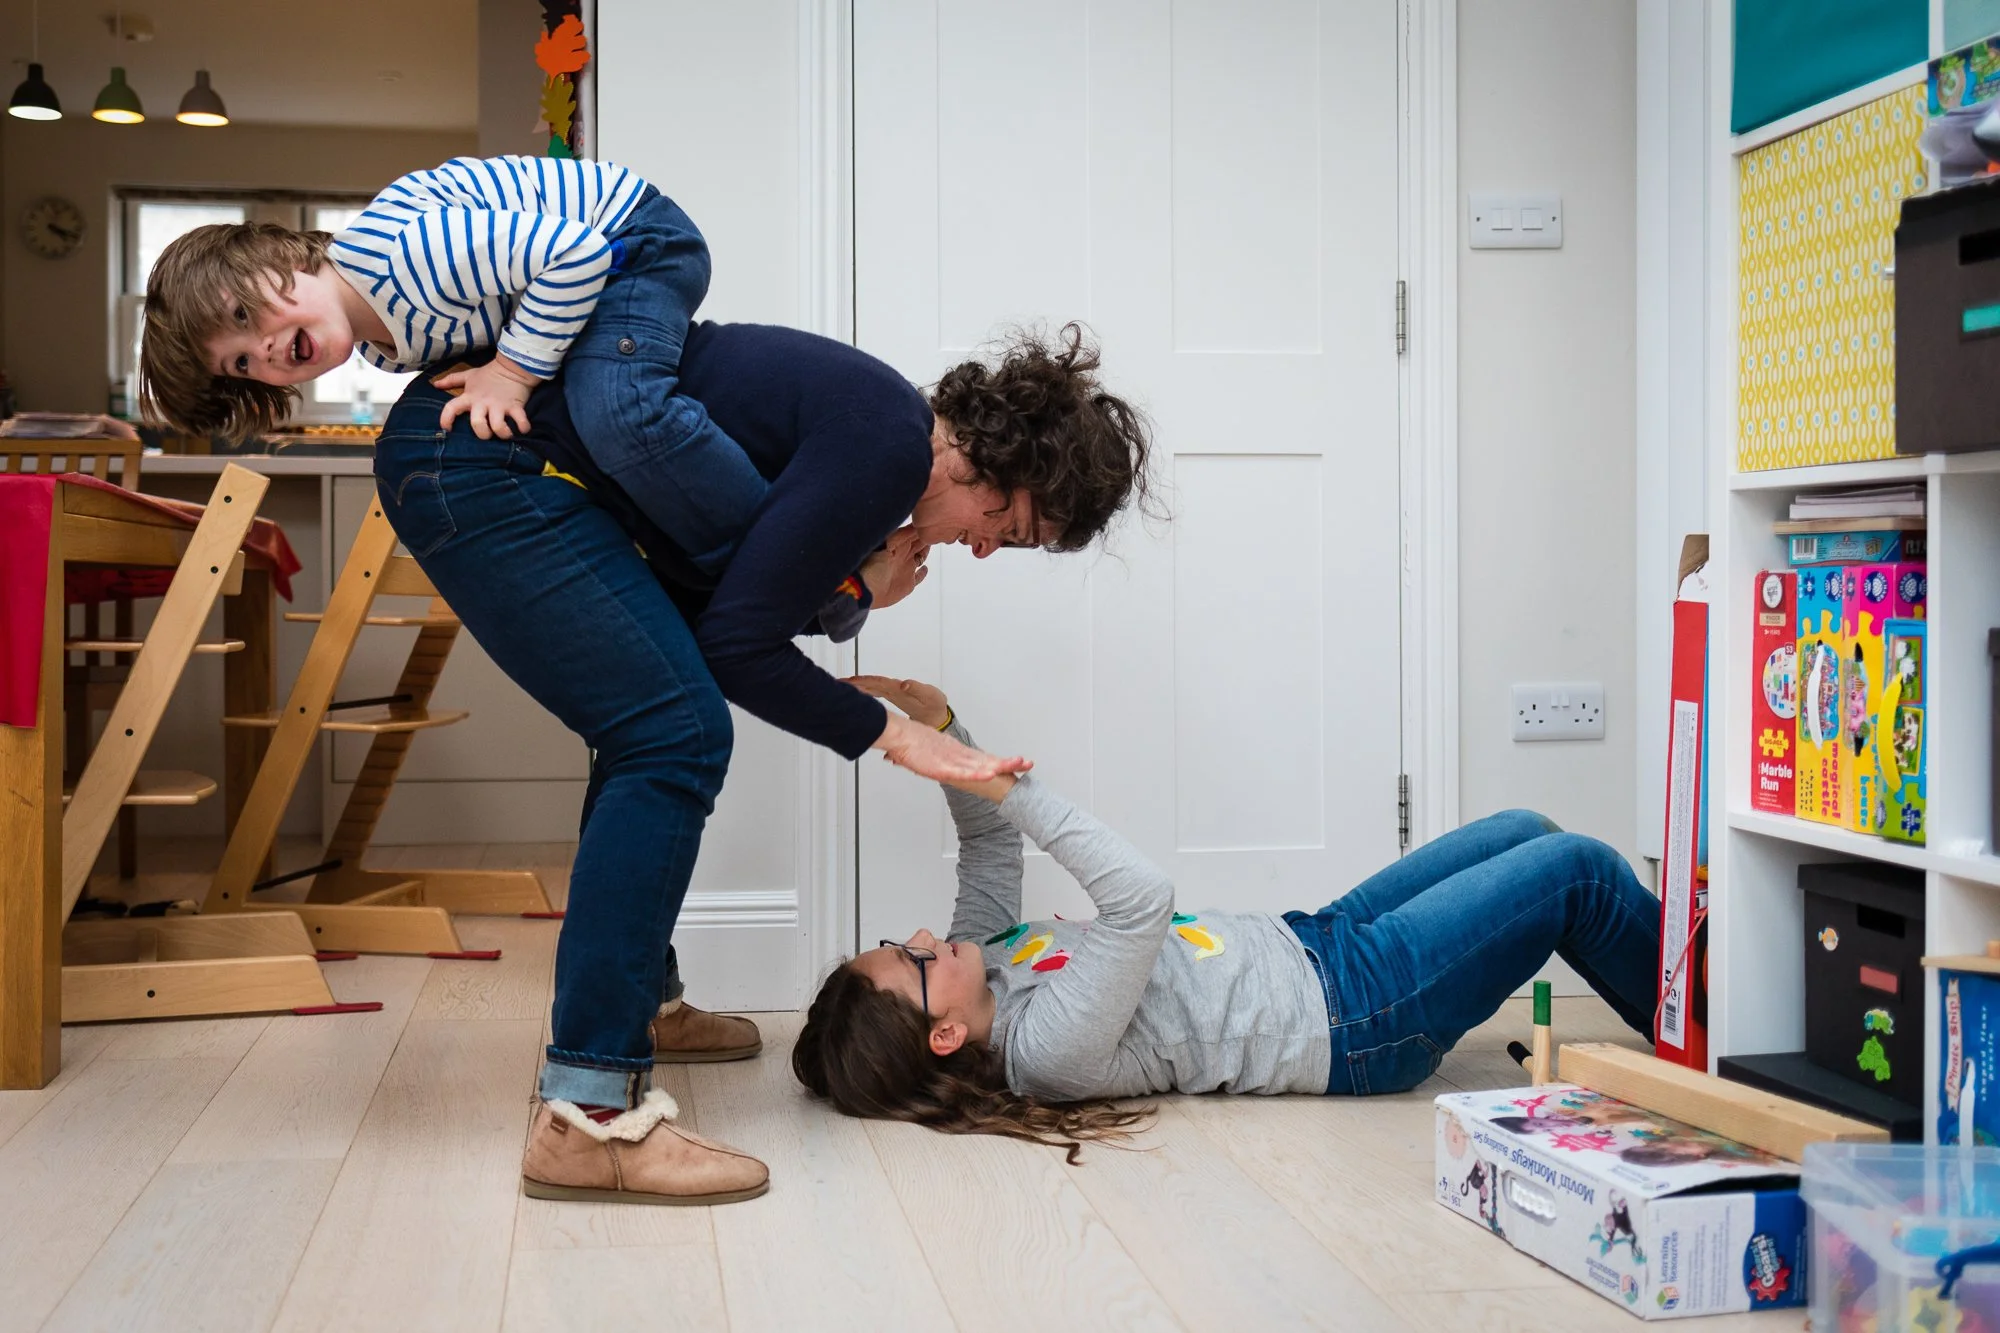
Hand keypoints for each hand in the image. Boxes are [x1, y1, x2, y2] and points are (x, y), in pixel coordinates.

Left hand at [433, 355, 538, 439]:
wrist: (512, 366)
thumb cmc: (489, 374)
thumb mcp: (469, 376)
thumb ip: (451, 380)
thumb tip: (435, 384)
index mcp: (470, 397)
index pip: (452, 408)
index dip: (446, 419)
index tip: (447, 428)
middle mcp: (483, 403)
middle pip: (477, 424)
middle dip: (482, 434)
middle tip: (488, 434)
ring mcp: (500, 405)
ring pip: (498, 426)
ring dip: (502, 434)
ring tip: (506, 434)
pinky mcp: (516, 406)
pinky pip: (520, 420)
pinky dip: (523, 427)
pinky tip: (524, 430)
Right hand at [846, 674, 949, 728]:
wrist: (938, 714)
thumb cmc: (935, 704)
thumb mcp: (929, 695)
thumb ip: (917, 689)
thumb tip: (904, 684)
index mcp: (899, 687)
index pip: (878, 682)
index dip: (864, 681)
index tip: (851, 681)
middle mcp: (894, 688)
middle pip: (871, 683)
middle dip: (855, 682)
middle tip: (839, 683)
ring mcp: (892, 693)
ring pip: (871, 689)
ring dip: (857, 688)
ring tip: (842, 688)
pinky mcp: (892, 698)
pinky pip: (875, 695)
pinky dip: (864, 695)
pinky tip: (855, 698)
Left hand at [860, 527, 929, 610]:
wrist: (866, 590)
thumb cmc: (870, 566)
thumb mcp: (887, 544)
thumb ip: (901, 534)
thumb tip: (914, 524)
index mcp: (896, 544)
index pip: (911, 532)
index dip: (919, 527)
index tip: (927, 520)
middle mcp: (901, 555)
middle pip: (918, 543)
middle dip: (925, 536)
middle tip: (934, 530)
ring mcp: (905, 569)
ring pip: (920, 557)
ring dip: (925, 550)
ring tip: (932, 543)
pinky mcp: (908, 583)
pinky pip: (919, 577)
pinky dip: (923, 572)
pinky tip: (925, 568)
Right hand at [870, 711, 1030, 784]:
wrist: (895, 734)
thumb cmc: (906, 743)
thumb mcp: (922, 758)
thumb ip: (927, 760)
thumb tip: (927, 764)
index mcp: (954, 753)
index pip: (981, 759)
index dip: (998, 762)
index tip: (1014, 764)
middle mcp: (957, 755)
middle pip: (987, 760)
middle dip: (1008, 762)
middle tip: (1028, 763)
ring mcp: (951, 760)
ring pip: (981, 763)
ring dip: (1001, 764)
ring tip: (1021, 764)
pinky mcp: (941, 765)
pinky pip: (963, 771)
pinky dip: (977, 772)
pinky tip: (991, 773)